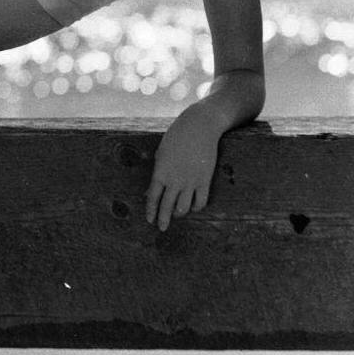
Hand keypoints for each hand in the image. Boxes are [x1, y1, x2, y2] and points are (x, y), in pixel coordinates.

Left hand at [146, 109, 221, 230]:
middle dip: (163, 220)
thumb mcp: (161, 154)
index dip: (150, 211)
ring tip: (178, 214)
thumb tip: (148, 193)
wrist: (199, 126)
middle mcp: (174, 179)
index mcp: (160, 172)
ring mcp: (190, 181)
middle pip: (167, 206)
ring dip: (179, 213)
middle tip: (162, 228)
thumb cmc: (177, 138)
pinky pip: (201, 202)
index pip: (152, 197)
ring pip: (183, 208)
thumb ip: (156, 174)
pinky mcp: (205, 180)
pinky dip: (196, 207)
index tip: (150, 220)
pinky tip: (193, 207)